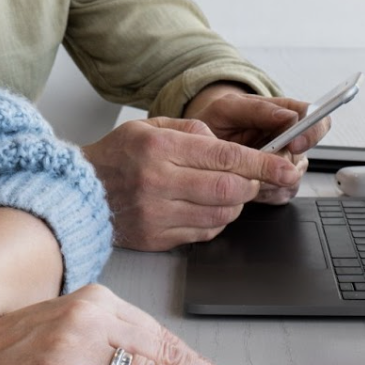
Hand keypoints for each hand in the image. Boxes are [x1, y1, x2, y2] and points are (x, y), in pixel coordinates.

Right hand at [83, 117, 300, 250]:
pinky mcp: (158, 237)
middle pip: (230, 190)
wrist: (78, 193)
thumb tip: (225, 145)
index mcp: (158, 148)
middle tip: (254, 178)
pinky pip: (205, 233)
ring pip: (222, 215)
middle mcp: (158, 182)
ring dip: (235, 204)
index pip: (226, 157)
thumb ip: (191, 129)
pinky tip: (203, 207)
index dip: (264, 163)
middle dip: (253, 184)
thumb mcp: (148, 126)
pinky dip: (215, 220)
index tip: (286, 166)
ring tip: (223, 191)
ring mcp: (158, 214)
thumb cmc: (114, 156)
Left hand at [184, 85, 329, 202]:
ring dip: (266, 179)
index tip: (294, 143)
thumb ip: (258, 109)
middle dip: (279, 162)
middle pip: (303, 155)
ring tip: (241, 170)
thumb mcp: (227, 107)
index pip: (316, 119)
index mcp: (285, 114)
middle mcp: (290, 140)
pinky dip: (262, 192)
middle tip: (255, 161)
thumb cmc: (216, 121)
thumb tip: (289, 116)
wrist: (198, 144)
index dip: (311, 132)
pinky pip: (280, 194)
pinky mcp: (278, 186)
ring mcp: (285, 164)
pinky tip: (245, 182)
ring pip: (292, 178)